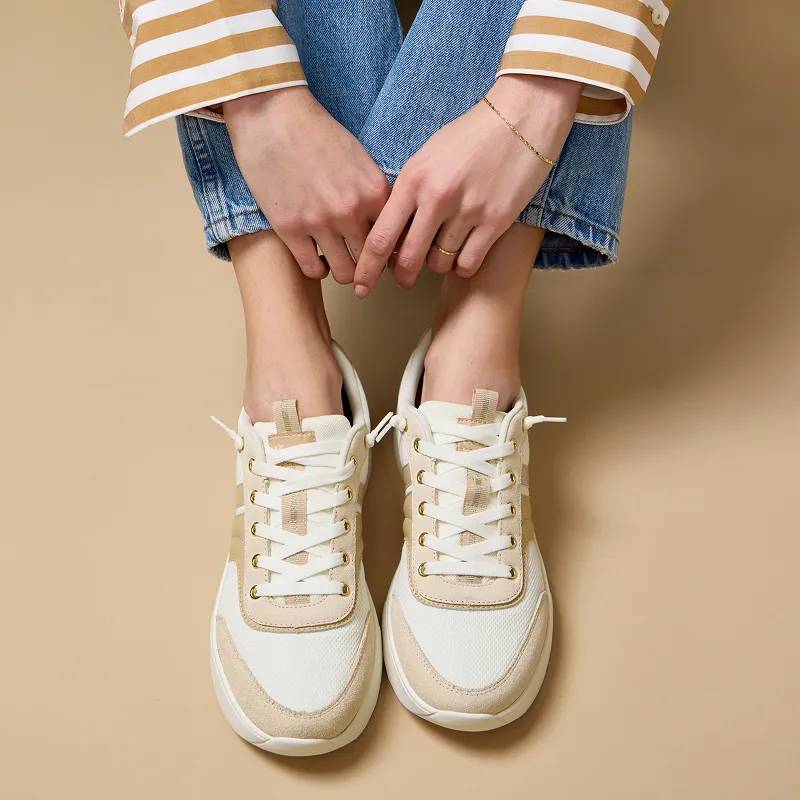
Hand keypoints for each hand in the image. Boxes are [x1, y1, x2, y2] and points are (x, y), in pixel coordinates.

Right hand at [224, 88, 389, 282]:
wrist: (271, 112)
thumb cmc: (315, 131)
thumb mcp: (359, 158)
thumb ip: (373, 193)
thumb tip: (385, 225)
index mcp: (374, 192)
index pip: (394, 239)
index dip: (389, 249)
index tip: (382, 252)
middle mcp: (351, 211)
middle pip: (371, 261)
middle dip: (367, 265)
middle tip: (359, 261)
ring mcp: (320, 222)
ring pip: (344, 273)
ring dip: (342, 269)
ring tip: (337, 259)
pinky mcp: (290, 229)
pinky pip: (313, 270)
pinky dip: (317, 269)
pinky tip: (315, 257)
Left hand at [353, 75, 581, 295]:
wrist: (521, 117)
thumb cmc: (470, 136)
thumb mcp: (427, 156)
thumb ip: (408, 193)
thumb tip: (392, 233)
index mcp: (413, 179)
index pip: (380, 237)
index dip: (367, 268)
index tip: (361, 285)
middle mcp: (437, 197)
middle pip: (408, 258)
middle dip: (402, 276)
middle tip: (403, 281)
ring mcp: (468, 210)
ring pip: (439, 263)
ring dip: (437, 265)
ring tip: (441, 252)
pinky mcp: (496, 221)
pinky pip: (468, 263)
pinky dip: (462, 266)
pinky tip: (463, 255)